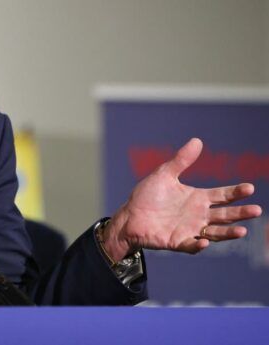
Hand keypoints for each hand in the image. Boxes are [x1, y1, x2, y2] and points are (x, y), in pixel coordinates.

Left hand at [103, 138, 261, 260]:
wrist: (129, 216)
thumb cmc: (147, 196)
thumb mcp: (164, 175)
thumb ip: (181, 160)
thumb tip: (197, 140)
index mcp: (197, 198)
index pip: (222, 195)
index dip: (236, 192)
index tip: (249, 188)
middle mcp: (198, 215)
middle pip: (225, 214)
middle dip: (240, 213)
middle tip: (256, 210)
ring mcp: (190, 229)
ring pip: (215, 233)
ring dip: (228, 232)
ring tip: (242, 230)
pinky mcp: (178, 241)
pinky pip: (191, 245)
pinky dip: (198, 245)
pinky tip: (203, 242)